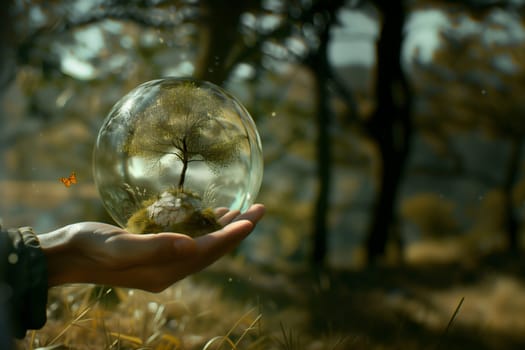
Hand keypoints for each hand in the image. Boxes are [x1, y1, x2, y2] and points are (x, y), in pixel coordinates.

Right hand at [39, 204, 264, 291]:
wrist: (66, 254)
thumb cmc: (89, 247)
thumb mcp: (119, 247)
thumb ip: (154, 247)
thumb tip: (192, 245)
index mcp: (165, 270)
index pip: (207, 252)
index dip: (231, 236)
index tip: (252, 219)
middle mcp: (170, 269)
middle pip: (214, 249)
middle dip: (239, 230)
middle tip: (261, 209)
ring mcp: (164, 261)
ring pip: (205, 244)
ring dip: (226, 228)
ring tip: (246, 210)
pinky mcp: (157, 250)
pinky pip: (191, 240)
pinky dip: (206, 227)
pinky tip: (212, 214)